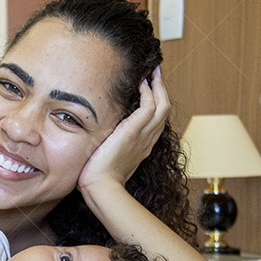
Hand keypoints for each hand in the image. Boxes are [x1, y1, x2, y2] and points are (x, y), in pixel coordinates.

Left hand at [78, 66, 169, 191]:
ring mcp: (144, 136)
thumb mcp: (106, 157)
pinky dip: (148, 92)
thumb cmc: (97, 177)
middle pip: (163, 110)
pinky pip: (150, 106)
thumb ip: (107, 145)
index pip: (155, 121)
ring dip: (159, 87)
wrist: (100, 186)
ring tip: (153, 73)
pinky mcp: (135, 131)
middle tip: (155, 75)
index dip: (155, 104)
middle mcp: (147, 140)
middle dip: (161, 91)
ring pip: (162, 106)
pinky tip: (141, 83)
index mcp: (141, 146)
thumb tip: (96, 138)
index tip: (149, 90)